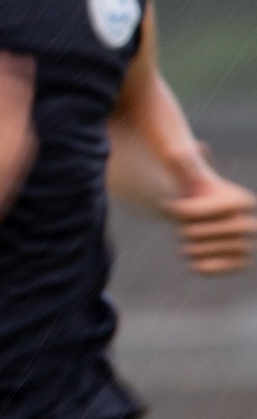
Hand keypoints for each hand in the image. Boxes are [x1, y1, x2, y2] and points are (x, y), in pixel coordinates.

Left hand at [163, 160, 256, 275]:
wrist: (206, 220)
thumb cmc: (197, 194)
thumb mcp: (189, 178)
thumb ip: (185, 163)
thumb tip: (177, 150)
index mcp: (241, 200)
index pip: (194, 211)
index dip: (176, 210)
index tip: (169, 206)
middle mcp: (249, 224)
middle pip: (194, 232)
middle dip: (181, 227)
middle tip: (184, 225)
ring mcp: (247, 246)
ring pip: (196, 251)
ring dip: (186, 244)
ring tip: (194, 237)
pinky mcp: (240, 265)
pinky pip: (205, 268)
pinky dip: (195, 261)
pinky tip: (200, 252)